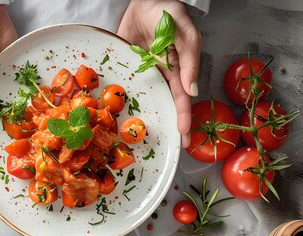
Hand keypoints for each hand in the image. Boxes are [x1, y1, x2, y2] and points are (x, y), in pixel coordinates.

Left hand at [117, 0, 201, 147]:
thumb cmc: (167, 12)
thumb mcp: (184, 32)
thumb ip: (189, 59)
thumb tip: (191, 90)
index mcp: (178, 68)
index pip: (182, 97)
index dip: (184, 117)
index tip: (184, 136)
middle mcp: (160, 73)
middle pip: (164, 104)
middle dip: (169, 125)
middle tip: (172, 147)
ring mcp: (142, 72)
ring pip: (145, 99)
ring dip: (146, 118)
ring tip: (144, 140)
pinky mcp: (125, 66)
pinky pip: (124, 86)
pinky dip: (123, 101)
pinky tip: (118, 117)